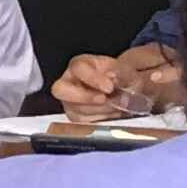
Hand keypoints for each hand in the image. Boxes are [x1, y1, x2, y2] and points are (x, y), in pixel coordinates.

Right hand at [61, 43, 179, 116]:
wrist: (121, 90)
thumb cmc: (119, 77)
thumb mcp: (125, 70)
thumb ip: (121, 73)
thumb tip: (114, 78)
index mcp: (80, 65)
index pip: (78, 69)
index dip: (93, 79)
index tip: (109, 87)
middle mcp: (68, 81)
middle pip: (61, 90)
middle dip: (84, 97)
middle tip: (103, 99)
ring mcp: (69, 100)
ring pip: (74, 109)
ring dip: (98, 110)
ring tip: (116, 106)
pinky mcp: (74, 116)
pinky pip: (81, 122)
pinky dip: (99, 119)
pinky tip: (111, 113)